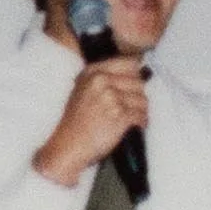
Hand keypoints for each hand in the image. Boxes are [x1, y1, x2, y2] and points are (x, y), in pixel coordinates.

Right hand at [32, 55, 149, 188]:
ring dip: (140, 111)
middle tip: (132, 106)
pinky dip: (141, 123)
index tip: (134, 85)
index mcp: (92, 73)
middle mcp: (101, 82)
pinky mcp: (119, 115)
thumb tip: (134, 72)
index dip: (135, 75)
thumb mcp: (82, 90)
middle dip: (138, 96)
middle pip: (138, 82)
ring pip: (142, 99)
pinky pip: (142, 116)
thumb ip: (103, 79)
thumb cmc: (76, 123)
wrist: (68, 146)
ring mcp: (111, 98)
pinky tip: (133, 126)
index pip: (129, 63)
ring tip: (131, 118)